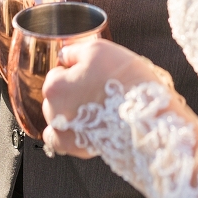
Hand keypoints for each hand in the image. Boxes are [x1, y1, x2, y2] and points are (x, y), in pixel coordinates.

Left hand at [42, 39, 159, 157]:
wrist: (145, 113)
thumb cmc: (122, 79)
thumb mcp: (97, 50)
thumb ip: (73, 52)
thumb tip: (63, 55)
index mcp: (55, 86)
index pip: (57, 73)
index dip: (75, 71)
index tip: (91, 74)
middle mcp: (53, 111)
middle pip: (56, 97)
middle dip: (71, 92)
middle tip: (97, 90)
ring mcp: (64, 132)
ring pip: (59, 117)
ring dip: (71, 112)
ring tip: (98, 108)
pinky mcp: (76, 148)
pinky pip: (61, 140)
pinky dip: (69, 133)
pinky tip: (83, 127)